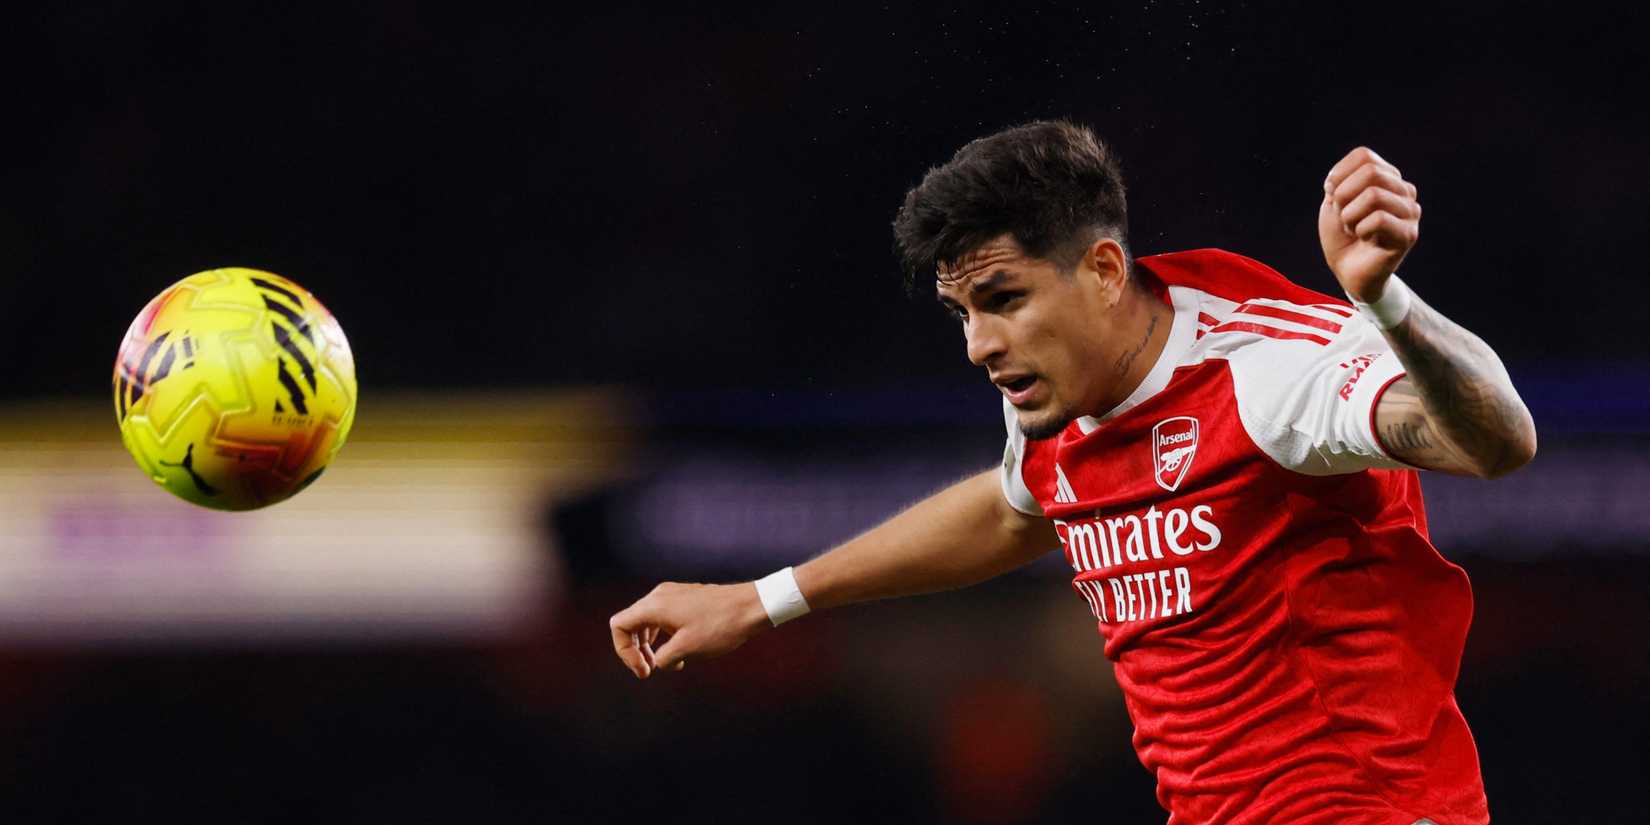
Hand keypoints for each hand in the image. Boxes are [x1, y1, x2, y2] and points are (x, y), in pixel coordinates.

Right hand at [608, 581, 769, 678]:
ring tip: (664, 663)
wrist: (752, 606)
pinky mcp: (686, 598)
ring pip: (647, 621)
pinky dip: (663, 636)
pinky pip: (663, 617)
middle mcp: (659, 595)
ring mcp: (673, 594)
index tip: (643, 669)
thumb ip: (663, 658)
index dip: (623, 651)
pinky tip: (679, 652)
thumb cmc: (721, 626)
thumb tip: (659, 662)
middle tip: (649, 671)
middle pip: (631, 623)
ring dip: (649, 645)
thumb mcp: (687, 649)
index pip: (619, 625)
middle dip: (635, 650)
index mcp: (654, 605)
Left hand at [1318, 147, 1420, 301]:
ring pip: (1374, 195)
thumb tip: (1338, 179)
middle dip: (1344, 196)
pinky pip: (1379, 219)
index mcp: (1387, 177)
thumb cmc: (1342, 236)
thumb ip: (1339, 182)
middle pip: (1370, 172)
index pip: (1363, 156)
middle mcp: (1404, 190)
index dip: (1339, 175)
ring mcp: (1410, 211)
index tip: (1333, 196)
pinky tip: (1364, 239)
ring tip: (1353, 229)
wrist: (1348, 271)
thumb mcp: (1334, 202)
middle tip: (1343, 216)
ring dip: (1350, 216)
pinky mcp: (1409, 234)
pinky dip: (1361, 229)